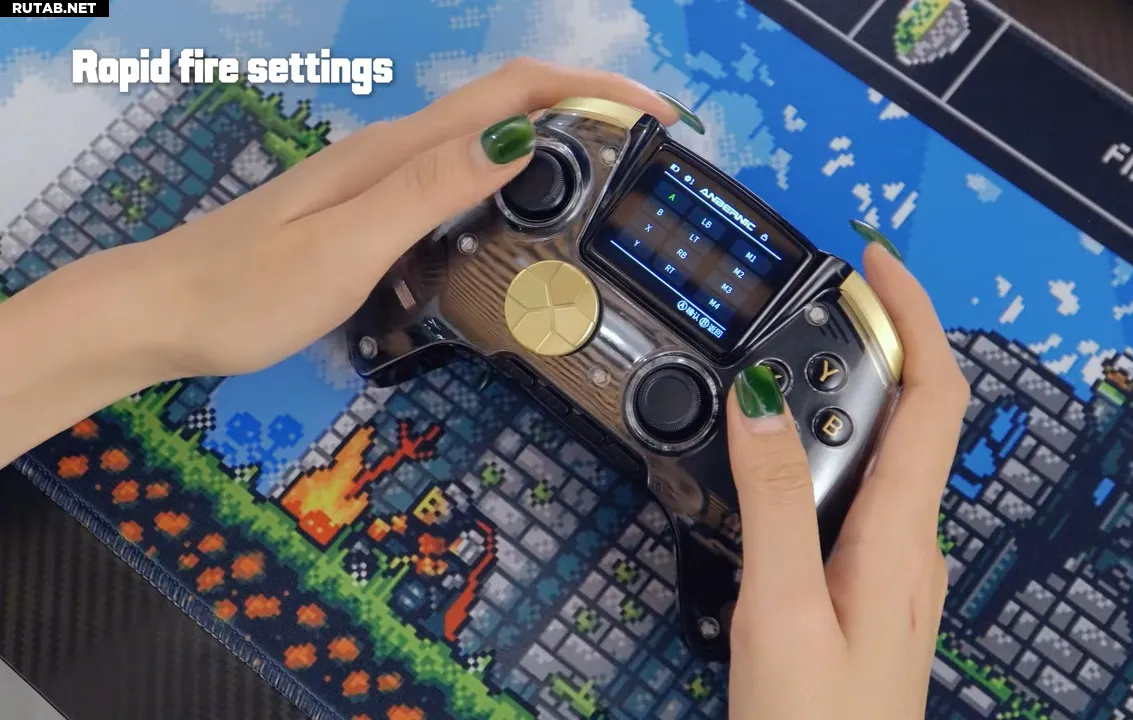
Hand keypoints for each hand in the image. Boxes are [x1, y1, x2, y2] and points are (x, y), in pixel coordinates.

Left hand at [0, 59, 685, 465]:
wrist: (161, 311)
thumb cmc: (248, 289)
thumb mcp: (349, 247)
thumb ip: (432, 192)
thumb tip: (518, 140)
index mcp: (399, 153)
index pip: (512, 95)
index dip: (590, 91)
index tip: (656, 115)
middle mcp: (394, 154)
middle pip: (507, 109)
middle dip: (586, 116)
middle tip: (646, 161)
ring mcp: (379, 182)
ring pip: (483, 150)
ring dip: (549, 156)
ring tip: (600, 195)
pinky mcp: (368, 213)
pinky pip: (453, 192)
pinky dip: (500, 200)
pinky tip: (508, 244)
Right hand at [724, 242, 968, 718]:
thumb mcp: (779, 607)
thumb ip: (771, 499)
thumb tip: (760, 399)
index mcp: (902, 533)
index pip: (932, 393)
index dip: (912, 315)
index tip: (873, 262)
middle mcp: (912, 540)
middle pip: (912, 410)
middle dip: (871, 340)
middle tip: (811, 303)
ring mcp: (894, 562)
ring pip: (882, 449)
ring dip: (843, 393)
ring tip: (782, 368)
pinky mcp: (869, 581)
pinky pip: (860, 488)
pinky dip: (827, 445)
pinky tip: (780, 457)